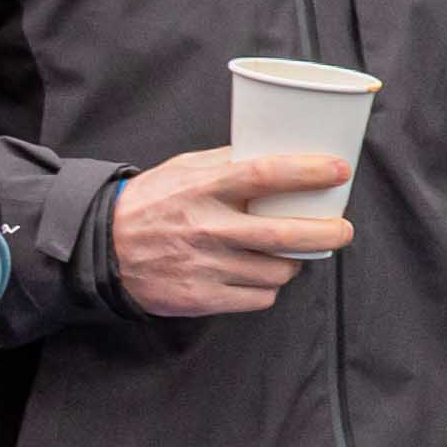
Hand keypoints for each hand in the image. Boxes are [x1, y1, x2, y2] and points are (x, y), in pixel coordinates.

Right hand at [107, 146, 353, 317]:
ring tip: (290, 253)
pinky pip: (257, 298)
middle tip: (343, 229)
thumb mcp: (182, 169)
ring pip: (276, 272)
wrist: (103, 249)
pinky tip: (260, 275)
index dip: (307, 172)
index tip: (338, 170)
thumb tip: (275, 148)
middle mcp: (206, 228)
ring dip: (293, 263)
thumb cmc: (150, 203)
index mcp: (202, 188)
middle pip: (283, 235)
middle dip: (326, 233)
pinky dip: (267, 288)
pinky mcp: (201, 298)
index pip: (264, 174)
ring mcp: (204, 266)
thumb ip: (226, 161)